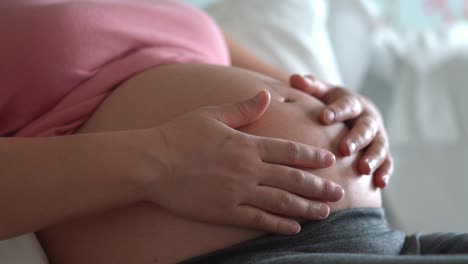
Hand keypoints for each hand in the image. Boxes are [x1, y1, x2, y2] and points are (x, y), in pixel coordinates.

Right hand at [145, 90, 343, 234]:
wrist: (152, 163)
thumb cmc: (180, 135)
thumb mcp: (212, 114)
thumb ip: (243, 108)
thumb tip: (267, 95)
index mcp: (246, 145)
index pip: (289, 151)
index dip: (312, 157)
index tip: (329, 161)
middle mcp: (248, 170)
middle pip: (292, 179)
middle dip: (319, 186)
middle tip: (339, 191)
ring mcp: (238, 193)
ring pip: (281, 202)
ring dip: (306, 207)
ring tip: (325, 212)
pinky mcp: (225, 211)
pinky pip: (258, 220)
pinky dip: (278, 225)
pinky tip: (294, 229)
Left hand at [290, 75, 392, 187]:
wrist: (356, 115)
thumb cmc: (332, 105)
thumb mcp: (323, 94)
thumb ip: (311, 87)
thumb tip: (295, 78)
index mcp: (353, 103)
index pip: (346, 105)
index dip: (336, 111)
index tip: (324, 117)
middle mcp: (369, 118)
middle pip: (366, 127)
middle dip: (356, 138)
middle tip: (344, 149)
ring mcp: (378, 136)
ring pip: (379, 146)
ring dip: (373, 158)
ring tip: (363, 170)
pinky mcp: (384, 152)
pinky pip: (388, 162)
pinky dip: (385, 172)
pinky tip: (380, 183)